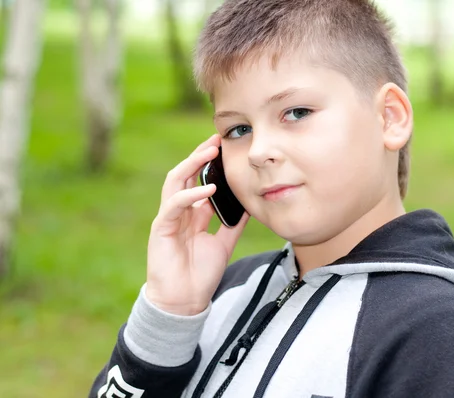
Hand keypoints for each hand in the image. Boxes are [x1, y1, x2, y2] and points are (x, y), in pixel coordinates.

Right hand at [146, 134, 249, 315]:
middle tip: (217, 139)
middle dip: (199, 155)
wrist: (184, 301)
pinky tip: (209, 189)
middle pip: (185, 175)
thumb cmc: (200, 274)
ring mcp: (168, 219)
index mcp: (191, 215)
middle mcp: (178, 212)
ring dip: (192, 165)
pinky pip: (174, 205)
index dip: (209, 164)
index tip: (225, 148)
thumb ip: (232, 225)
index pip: (198, 180)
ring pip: (175, 182)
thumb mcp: (223, 244)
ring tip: (210, 152)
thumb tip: (248, 206)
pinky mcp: (161, 229)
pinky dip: (191, 195)